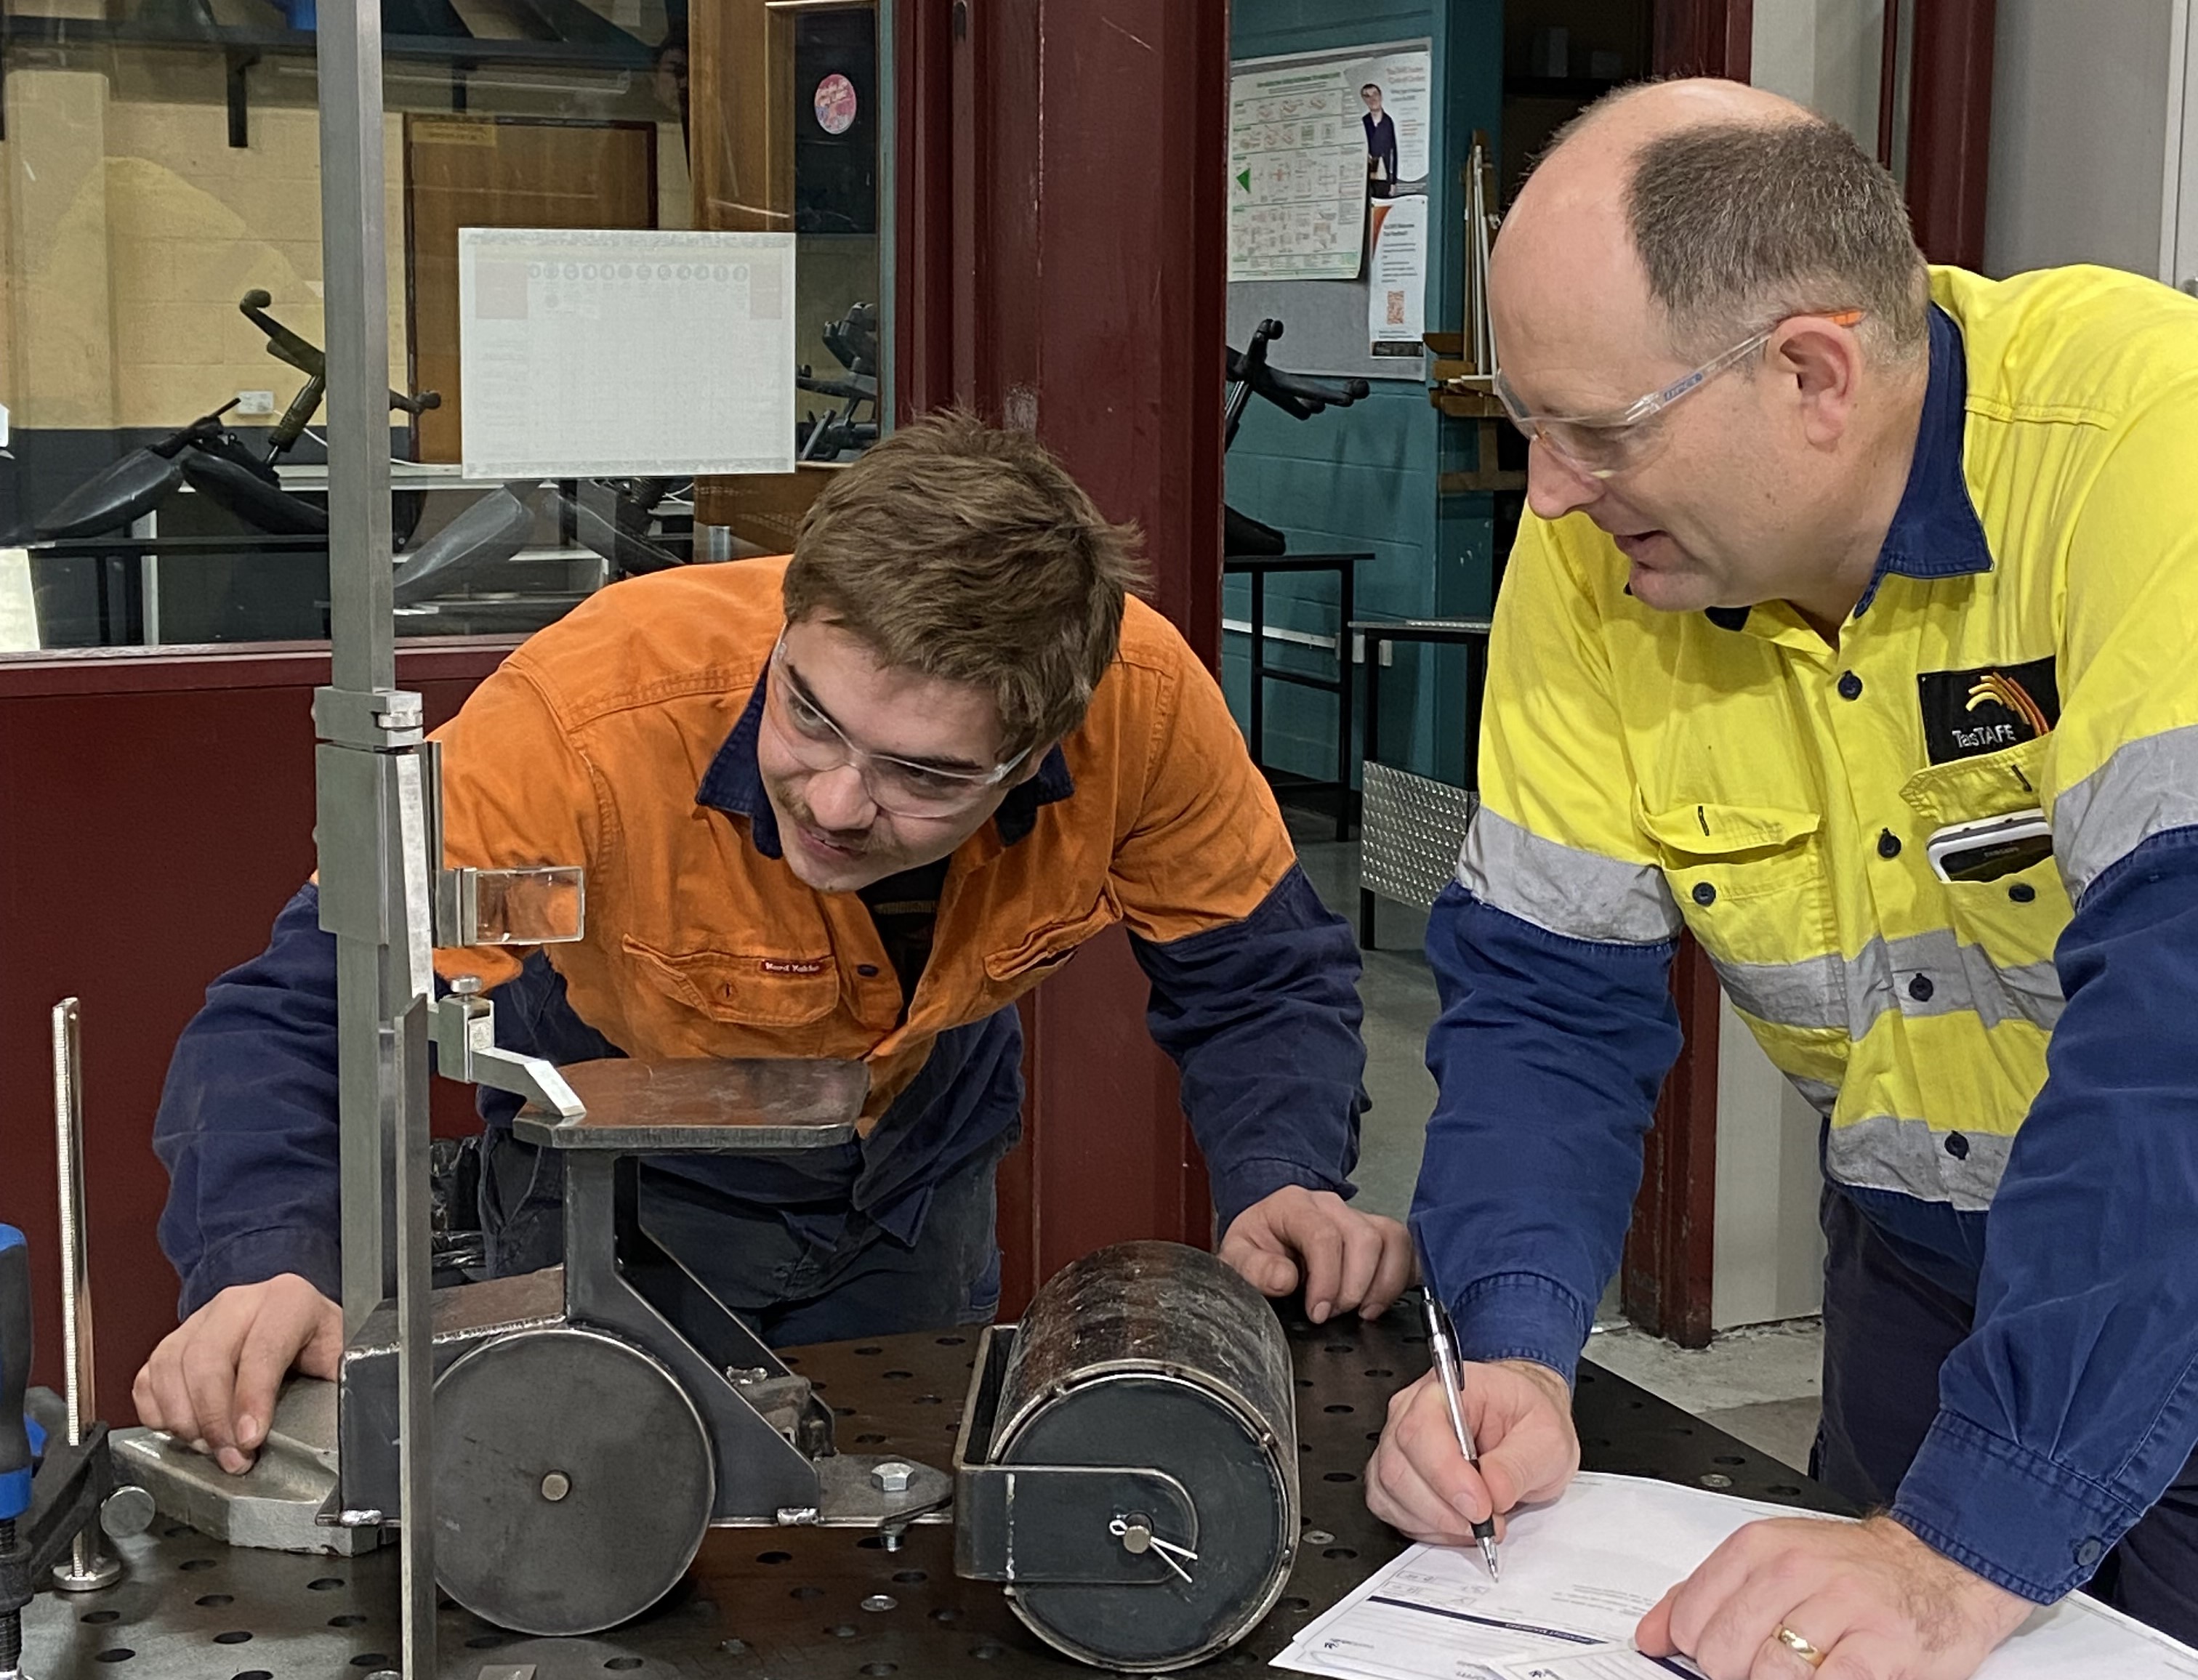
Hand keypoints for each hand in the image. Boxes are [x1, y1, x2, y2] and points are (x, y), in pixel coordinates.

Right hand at [131, 1274, 342, 1474]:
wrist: (292, 1318)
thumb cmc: (317, 1340)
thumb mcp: (339, 1353)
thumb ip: (340, 1377)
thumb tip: (341, 1413)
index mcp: (287, 1300)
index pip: (261, 1349)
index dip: (252, 1399)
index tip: (250, 1439)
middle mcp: (238, 1304)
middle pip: (207, 1359)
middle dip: (214, 1419)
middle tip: (230, 1457)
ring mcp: (200, 1320)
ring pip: (171, 1368)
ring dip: (184, 1420)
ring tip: (209, 1448)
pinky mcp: (173, 1341)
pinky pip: (149, 1377)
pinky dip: (157, 1411)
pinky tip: (181, 1431)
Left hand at [1219, 1186, 1415, 1322]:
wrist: (1270, 1232)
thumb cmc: (1258, 1245)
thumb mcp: (1238, 1256)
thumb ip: (1253, 1268)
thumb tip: (1283, 1280)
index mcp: (1295, 1206)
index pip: (1324, 1236)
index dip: (1327, 1280)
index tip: (1317, 1312)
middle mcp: (1332, 1206)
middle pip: (1365, 1239)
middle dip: (1354, 1287)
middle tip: (1334, 1314)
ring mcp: (1360, 1216)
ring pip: (1392, 1241)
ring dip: (1382, 1285)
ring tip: (1360, 1311)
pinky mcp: (1380, 1234)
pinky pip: (1407, 1248)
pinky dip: (1402, 1278)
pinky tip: (1382, 1301)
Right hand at [1366, 1357, 1578, 1543]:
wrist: (1522, 1428)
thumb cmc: (1527, 1420)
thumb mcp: (1547, 1439)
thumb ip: (1519, 1465)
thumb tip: (1493, 1491)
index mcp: (1447, 1389)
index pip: (1421, 1428)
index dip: (1445, 1474)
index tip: (1480, 1506)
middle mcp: (1411, 1412)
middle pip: (1398, 1467)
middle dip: (1444, 1508)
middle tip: (1487, 1521)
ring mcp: (1398, 1444)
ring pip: (1391, 1493)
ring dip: (1437, 1521)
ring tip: (1479, 1522)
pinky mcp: (1395, 1476)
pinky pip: (1392, 1510)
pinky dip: (1427, 1527)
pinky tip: (1457, 1522)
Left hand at [1636, 1513, 2034, 1679]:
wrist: (1939, 1567)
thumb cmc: (1852, 1570)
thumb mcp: (1771, 1561)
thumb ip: (1705, 1594)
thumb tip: (1650, 1634)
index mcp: (1760, 1547)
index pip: (1691, 1615)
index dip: (1696, 1649)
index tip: (1712, 1657)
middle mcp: (1797, 1570)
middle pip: (1725, 1649)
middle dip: (1734, 1672)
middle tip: (1760, 1668)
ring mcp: (1841, 1607)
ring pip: (1770, 1670)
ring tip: (1797, 1673)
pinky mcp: (1881, 1647)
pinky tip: (1823, 1678)